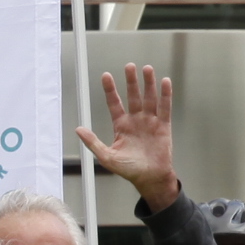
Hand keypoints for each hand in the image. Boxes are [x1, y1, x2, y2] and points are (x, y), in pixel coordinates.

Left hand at [76, 62, 180, 208]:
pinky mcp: (163, 126)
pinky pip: (164, 108)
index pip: (114, 103)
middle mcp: (135, 120)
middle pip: (133, 96)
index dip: (110, 90)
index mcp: (121, 126)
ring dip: (148, 84)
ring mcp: (150, 121)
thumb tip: (78, 129)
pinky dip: (165, 95)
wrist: (150, 178)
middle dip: (131, 81)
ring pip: (149, 98)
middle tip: (129, 66)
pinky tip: (164, 82)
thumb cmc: (129, 169)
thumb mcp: (107, 157)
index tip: (106, 76)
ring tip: (146, 69)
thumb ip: (93, 142)